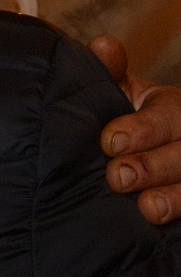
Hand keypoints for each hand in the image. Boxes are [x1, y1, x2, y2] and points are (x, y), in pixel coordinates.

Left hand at [90, 36, 180, 224]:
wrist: (145, 157)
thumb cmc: (127, 125)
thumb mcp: (120, 97)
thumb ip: (110, 74)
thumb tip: (103, 46)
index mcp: (173, 109)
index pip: (166, 116)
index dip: (141, 129)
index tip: (109, 141)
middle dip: (154, 165)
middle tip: (119, 177)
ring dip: (176, 198)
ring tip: (148, 209)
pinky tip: (164, 230)